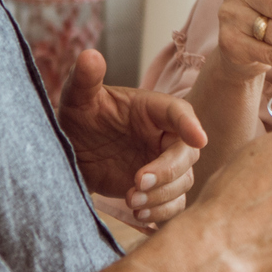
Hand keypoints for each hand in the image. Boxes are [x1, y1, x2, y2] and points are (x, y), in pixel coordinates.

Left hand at [59, 49, 206, 223]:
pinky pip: (174, 204)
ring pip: (183, 182)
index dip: (191, 125)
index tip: (199, 139)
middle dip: (167, 172)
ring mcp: (164, 164)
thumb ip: (85, 79)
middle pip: (187, 154)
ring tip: (132, 202)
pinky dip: (162, 213)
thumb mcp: (78, 99)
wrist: (73, 152)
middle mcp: (166, 136)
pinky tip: (140, 216)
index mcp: (154, 110)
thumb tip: (89, 55)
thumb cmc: (79, 119)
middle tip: (137, 183)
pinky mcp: (159, 190)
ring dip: (162, 196)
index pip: (180, 113)